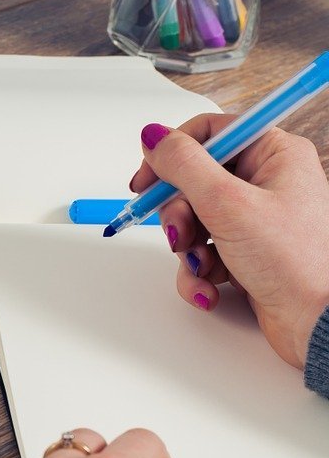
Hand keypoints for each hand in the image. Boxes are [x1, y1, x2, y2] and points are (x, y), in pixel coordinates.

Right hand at [131, 115, 328, 367]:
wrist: (320, 323)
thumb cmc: (297, 263)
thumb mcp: (228, 204)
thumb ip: (183, 165)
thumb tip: (154, 136)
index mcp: (273, 154)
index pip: (207, 134)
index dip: (170, 155)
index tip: (147, 180)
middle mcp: (265, 182)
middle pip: (192, 181)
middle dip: (178, 215)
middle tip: (180, 233)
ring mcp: (255, 220)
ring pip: (192, 220)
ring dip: (187, 249)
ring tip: (202, 265)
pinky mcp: (245, 252)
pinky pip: (202, 252)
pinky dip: (198, 271)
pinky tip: (210, 285)